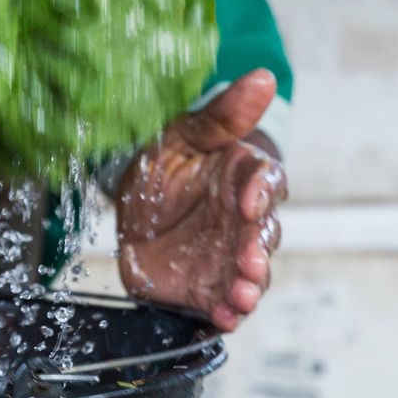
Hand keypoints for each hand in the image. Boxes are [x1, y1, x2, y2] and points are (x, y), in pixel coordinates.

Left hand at [115, 71, 286, 332]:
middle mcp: (244, 223)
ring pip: (251, 274)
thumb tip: (261, 78)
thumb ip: (220, 115)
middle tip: (249, 262)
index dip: (263, 194)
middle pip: (264, 237)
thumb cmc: (163, 165)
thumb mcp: (180, 136)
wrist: (130, 206)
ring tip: (241, 296)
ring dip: (249, 287)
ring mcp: (228, 257)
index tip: (249, 203)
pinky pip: (224, 303)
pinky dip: (228, 314)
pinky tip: (225, 318)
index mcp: (244, 180)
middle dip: (258, 253)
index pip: (267, 184)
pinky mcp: (207, 286)